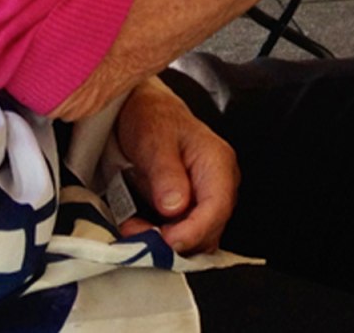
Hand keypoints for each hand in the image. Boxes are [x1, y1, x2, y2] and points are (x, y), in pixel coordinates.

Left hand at [114, 77, 238, 253]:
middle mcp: (219, 183)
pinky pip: (184, 234)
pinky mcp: (191, 208)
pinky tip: (139, 226)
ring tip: (134, 227)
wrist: (142, 109)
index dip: (193, 231)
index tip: (166, 242)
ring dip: (166, 243)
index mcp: (217, 163)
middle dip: (175, 241)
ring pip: (197, 238)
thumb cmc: (150, 117)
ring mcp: (207, 197)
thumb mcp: (153, 139)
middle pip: (210, 229)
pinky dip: (162, 239)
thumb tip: (176, 207)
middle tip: (137, 233)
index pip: (217, 208)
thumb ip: (166, 173)